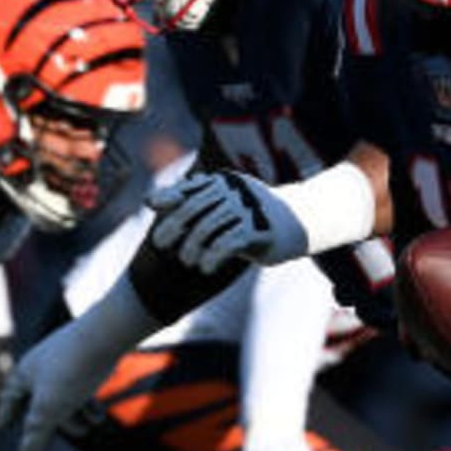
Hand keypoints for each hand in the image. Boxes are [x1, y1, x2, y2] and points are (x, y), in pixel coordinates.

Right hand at [0, 321, 118, 450]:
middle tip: (73, 433)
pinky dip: (88, 401)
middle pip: (41, 400)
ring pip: (65, 394)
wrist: (106, 334)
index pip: (10, 398)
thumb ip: (37, 432)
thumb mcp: (50, 408)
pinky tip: (99, 415)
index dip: (7, 414)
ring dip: (76, 414)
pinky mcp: (88, 355)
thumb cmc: (71, 371)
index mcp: (24, 373)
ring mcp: (65, 358)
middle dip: (55, 421)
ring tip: (91, 426)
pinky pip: (82, 383)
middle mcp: (42, 364)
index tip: (1, 425)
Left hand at [148, 171, 306, 274]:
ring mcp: (249, 209)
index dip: (169, 199)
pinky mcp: (260, 229)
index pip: (190, 189)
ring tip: (187, 262)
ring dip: (192, 247)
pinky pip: (229, 242)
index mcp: (224, 182)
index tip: (153, 210)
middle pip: (195, 208)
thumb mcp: (225, 202)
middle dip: (174, 227)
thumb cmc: (253, 214)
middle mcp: (235, 191)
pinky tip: (205, 268)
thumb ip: (191, 199)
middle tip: (162, 245)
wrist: (301, 220)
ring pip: (209, 227)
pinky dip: (212, 256)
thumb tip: (149, 199)